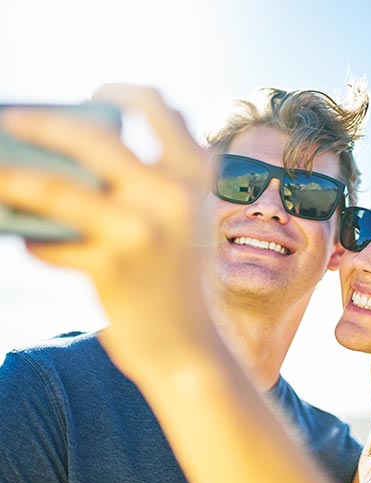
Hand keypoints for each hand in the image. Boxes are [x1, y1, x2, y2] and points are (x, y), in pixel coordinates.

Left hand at [0, 84, 215, 375]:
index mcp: (195, 180)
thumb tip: (71, 156)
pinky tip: (34, 244)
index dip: (123, 92)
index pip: (161, 109)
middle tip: (11, 123)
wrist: (189, 345)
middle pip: (91, 137)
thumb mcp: (181, 225)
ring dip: (11, 178)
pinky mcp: (111, 266)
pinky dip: (35, 241)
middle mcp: (172, 197)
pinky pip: (51, 241)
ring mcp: (141, 231)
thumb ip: (150, 185)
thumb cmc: (177, 281)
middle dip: (39, 124)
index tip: (96, 96)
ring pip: (55, 188)